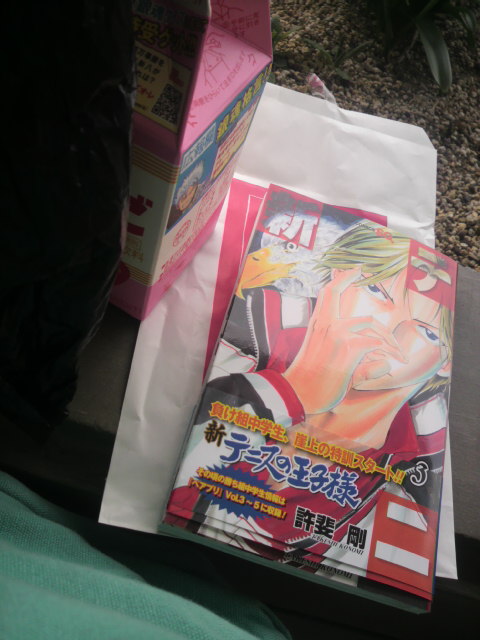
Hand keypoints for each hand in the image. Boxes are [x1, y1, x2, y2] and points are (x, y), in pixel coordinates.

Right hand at [282, 268, 406, 414]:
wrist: (297, 393)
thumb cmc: (308, 378)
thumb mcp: (320, 355)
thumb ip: (347, 351)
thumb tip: (383, 361)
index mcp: (318, 323)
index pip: (330, 292)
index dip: (344, 277)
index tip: (357, 268)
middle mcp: (329, 324)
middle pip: (366, 316)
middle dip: (384, 329)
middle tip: (395, 344)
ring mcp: (340, 334)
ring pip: (374, 329)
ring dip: (390, 345)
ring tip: (398, 358)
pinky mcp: (351, 348)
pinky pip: (377, 346)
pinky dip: (386, 357)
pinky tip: (387, 367)